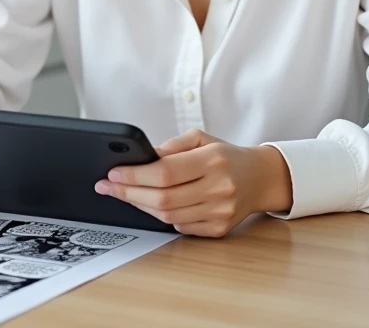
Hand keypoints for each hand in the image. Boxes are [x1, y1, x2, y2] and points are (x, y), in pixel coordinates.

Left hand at [94, 129, 291, 237]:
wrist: (261, 178)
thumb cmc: (226, 156)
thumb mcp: (201, 138)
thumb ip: (172, 147)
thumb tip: (143, 158)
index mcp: (213, 160)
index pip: (165, 173)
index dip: (135, 175)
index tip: (113, 172)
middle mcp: (219, 188)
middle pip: (162, 198)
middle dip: (128, 192)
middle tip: (107, 186)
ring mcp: (220, 212)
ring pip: (168, 216)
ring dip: (139, 205)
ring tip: (122, 194)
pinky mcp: (219, 229)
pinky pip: (179, 226)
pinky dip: (160, 216)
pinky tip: (148, 204)